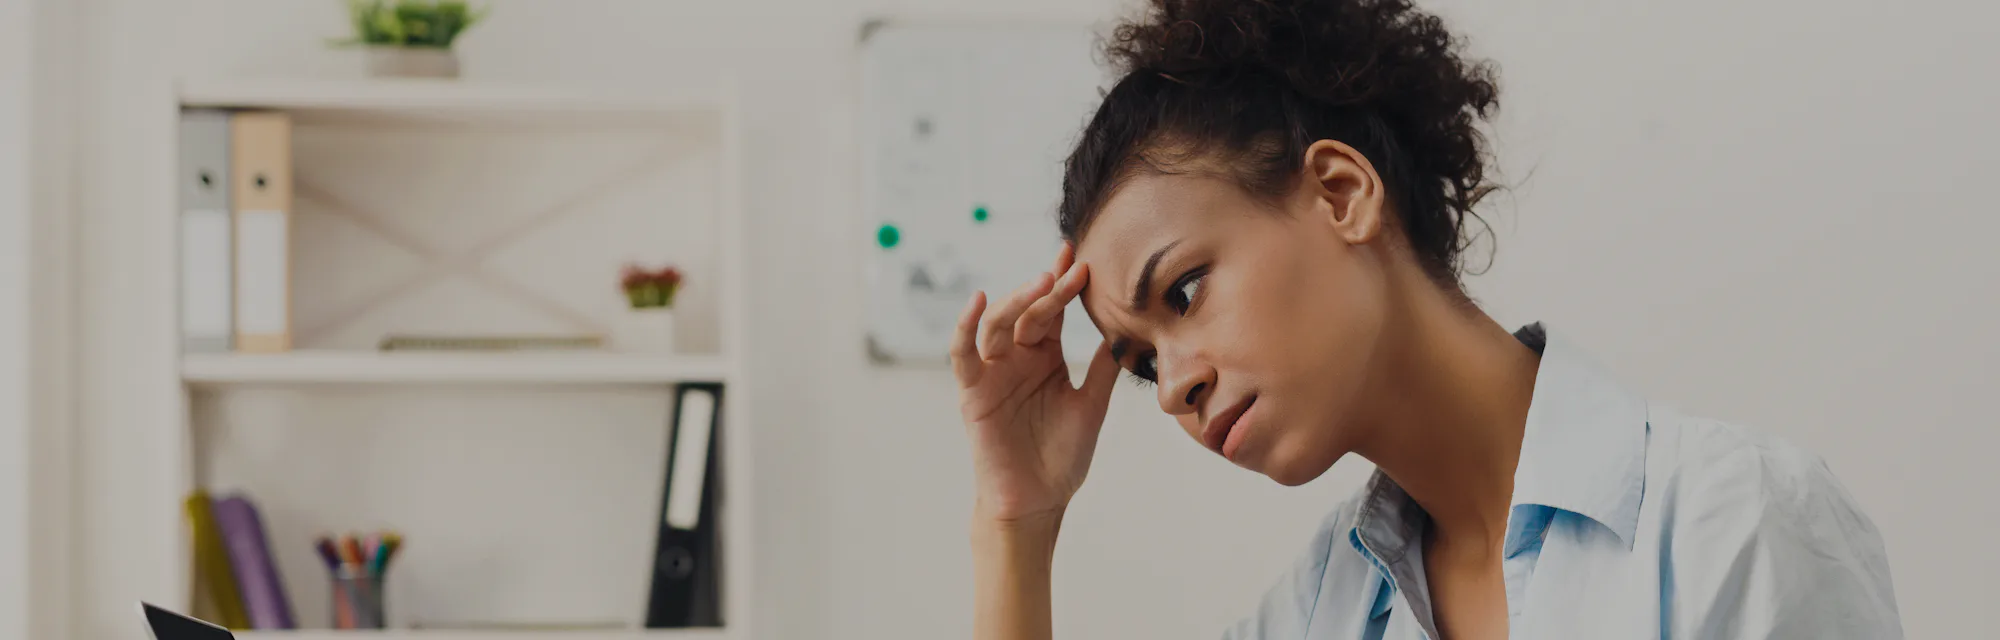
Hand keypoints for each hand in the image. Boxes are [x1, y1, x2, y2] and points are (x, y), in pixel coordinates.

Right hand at [952, 244, 1120, 523]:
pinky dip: (966, 325)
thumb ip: (1103, 368)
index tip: (1082, 258)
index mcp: (1045, 357)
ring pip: (998, 323)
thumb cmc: (1062, 458)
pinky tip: (979, 300)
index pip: (1053, 311)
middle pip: (1029, 311)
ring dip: (1018, 299)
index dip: (1065, 284)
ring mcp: (993, 372)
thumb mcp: (1092, 406)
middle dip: (1048, 287)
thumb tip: (1128, 329)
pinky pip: (963, 353)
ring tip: (1042, 282)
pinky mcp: (972, 391)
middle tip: (1070, 268)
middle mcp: (1017, 358)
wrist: (1037, 502)